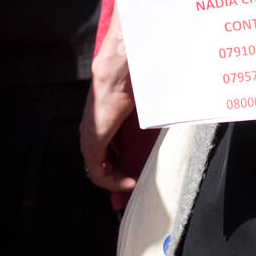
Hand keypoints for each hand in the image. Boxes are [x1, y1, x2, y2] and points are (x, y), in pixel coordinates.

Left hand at [80, 7, 137, 192]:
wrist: (119, 73)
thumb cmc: (131, 80)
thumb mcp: (140, 101)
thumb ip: (145, 111)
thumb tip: (165, 109)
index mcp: (100, 120)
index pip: (105, 150)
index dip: (119, 164)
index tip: (136, 169)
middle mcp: (90, 131)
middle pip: (101, 162)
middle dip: (118, 174)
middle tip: (136, 179)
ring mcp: (89, 138)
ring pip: (98, 171)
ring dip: (116, 180)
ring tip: (133, 183)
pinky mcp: (91, 145)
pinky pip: (97, 173)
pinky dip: (112, 182)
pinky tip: (129, 183)